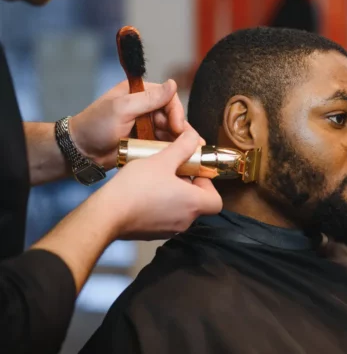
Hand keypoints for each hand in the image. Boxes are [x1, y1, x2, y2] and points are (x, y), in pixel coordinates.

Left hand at [69, 79, 189, 169]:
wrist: (79, 152)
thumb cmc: (95, 126)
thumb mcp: (122, 108)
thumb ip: (149, 98)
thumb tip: (173, 83)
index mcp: (139, 93)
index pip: (168, 98)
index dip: (176, 112)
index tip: (177, 126)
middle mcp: (144, 108)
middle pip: (172, 117)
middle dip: (181, 130)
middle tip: (189, 143)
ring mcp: (145, 126)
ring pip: (170, 132)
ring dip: (179, 141)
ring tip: (190, 153)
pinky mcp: (145, 142)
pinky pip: (163, 145)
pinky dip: (171, 150)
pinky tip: (180, 157)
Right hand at [94, 130, 221, 239]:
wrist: (106, 214)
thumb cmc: (137, 187)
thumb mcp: (162, 160)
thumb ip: (182, 147)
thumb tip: (193, 137)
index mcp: (194, 205)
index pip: (216, 200)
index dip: (208, 185)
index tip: (194, 172)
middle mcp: (185, 221)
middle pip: (197, 203)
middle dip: (188, 185)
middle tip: (174, 170)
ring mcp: (168, 230)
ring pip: (179, 209)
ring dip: (173, 194)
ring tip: (157, 177)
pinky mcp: (151, 233)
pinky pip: (163, 217)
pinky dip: (159, 205)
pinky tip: (144, 191)